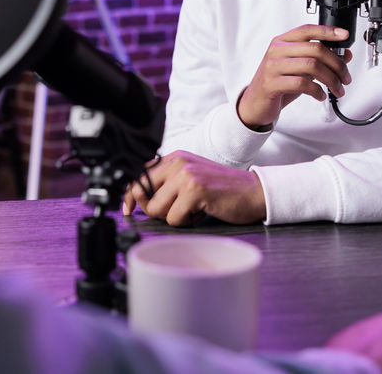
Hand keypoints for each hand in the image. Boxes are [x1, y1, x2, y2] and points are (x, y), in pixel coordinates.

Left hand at [121, 150, 265, 225]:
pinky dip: (186, 222)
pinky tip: (201, 213)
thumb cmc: (222, 190)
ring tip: (192, 210)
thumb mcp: (190, 178)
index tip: (128, 209)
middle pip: (142, 193)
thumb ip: (167, 183)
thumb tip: (137, 199)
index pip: (139, 175)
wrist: (254, 192)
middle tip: (173, 212)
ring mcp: (186, 175)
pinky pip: (174, 218)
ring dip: (173, 217)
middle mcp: (177, 162)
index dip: (129, 195)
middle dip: (152, 210)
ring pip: (157, 209)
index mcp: (174, 158)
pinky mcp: (195, 191)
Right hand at [237, 24, 352, 128]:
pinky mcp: (271, 83)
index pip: (307, 30)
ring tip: (337, 90)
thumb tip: (345, 54)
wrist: (256, 103)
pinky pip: (301, 83)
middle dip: (337, 64)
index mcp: (283, 42)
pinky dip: (317, 91)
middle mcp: (277, 50)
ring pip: (311, 66)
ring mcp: (273, 66)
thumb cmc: (279, 83)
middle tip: (345, 78)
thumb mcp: (300, 69)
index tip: (345, 35)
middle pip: (315, 49)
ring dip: (331, 80)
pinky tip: (320, 95)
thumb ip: (320, 60)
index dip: (328, 31)